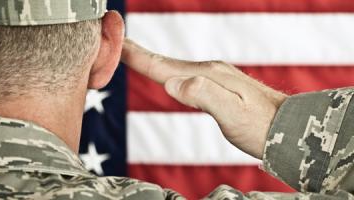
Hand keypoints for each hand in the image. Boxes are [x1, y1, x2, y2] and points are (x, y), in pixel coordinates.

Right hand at [121, 39, 287, 158]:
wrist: (288, 127)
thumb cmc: (261, 125)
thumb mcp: (232, 113)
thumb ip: (203, 95)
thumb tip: (172, 84)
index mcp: (206, 76)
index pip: (163, 66)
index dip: (137, 56)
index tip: (116, 43)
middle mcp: (207, 71)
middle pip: (165, 62)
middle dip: (138, 53)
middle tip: (116, 42)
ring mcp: (213, 77)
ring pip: (173, 67)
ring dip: (151, 61)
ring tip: (133, 55)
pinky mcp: (216, 86)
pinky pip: (184, 75)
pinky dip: (167, 71)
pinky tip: (167, 74)